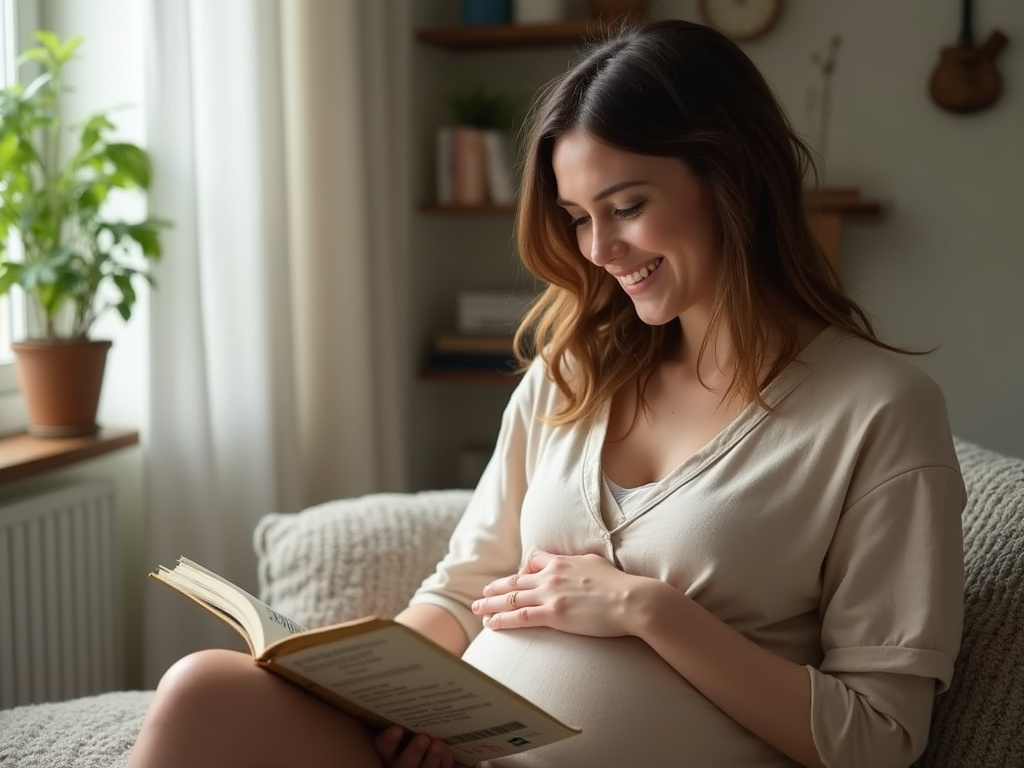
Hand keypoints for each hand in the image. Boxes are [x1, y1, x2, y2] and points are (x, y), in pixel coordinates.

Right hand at [373, 725, 453, 767]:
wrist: (421, 754)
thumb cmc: (411, 734)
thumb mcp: (405, 728)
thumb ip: (406, 720)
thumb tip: (412, 693)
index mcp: (388, 753)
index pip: (383, 748)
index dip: (388, 740)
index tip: (397, 728)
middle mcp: (398, 765)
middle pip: (402, 764)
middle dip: (413, 753)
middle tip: (423, 738)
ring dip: (430, 759)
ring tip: (439, 744)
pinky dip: (443, 765)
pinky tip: (447, 753)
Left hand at [471, 549, 650, 636]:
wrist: (631, 600)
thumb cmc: (620, 585)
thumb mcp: (595, 563)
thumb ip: (579, 564)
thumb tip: (577, 567)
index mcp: (562, 562)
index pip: (533, 560)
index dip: (521, 571)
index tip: (515, 579)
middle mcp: (551, 576)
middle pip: (514, 581)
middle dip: (495, 588)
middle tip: (482, 593)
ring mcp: (550, 595)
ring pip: (510, 598)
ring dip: (490, 604)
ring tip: (476, 609)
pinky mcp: (552, 615)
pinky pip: (519, 617)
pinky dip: (501, 620)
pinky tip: (490, 624)